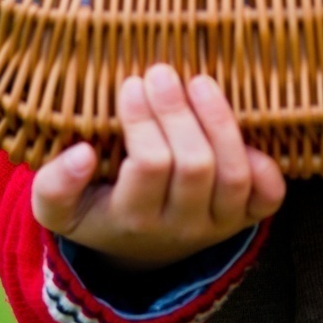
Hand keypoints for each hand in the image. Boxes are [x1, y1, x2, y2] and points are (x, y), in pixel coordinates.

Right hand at [31, 65, 285, 269]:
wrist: (136, 251)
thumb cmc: (97, 208)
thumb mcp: (59, 209)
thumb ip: (54, 185)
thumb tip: (81, 154)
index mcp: (132, 220)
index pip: (149, 167)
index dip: (144, 121)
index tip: (131, 83)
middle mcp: (181, 227)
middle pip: (194, 166)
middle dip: (178, 112)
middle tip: (161, 72)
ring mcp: (219, 222)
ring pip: (233, 175)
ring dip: (219, 122)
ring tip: (199, 82)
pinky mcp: (246, 216)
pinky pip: (269, 196)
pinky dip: (264, 164)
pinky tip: (246, 131)